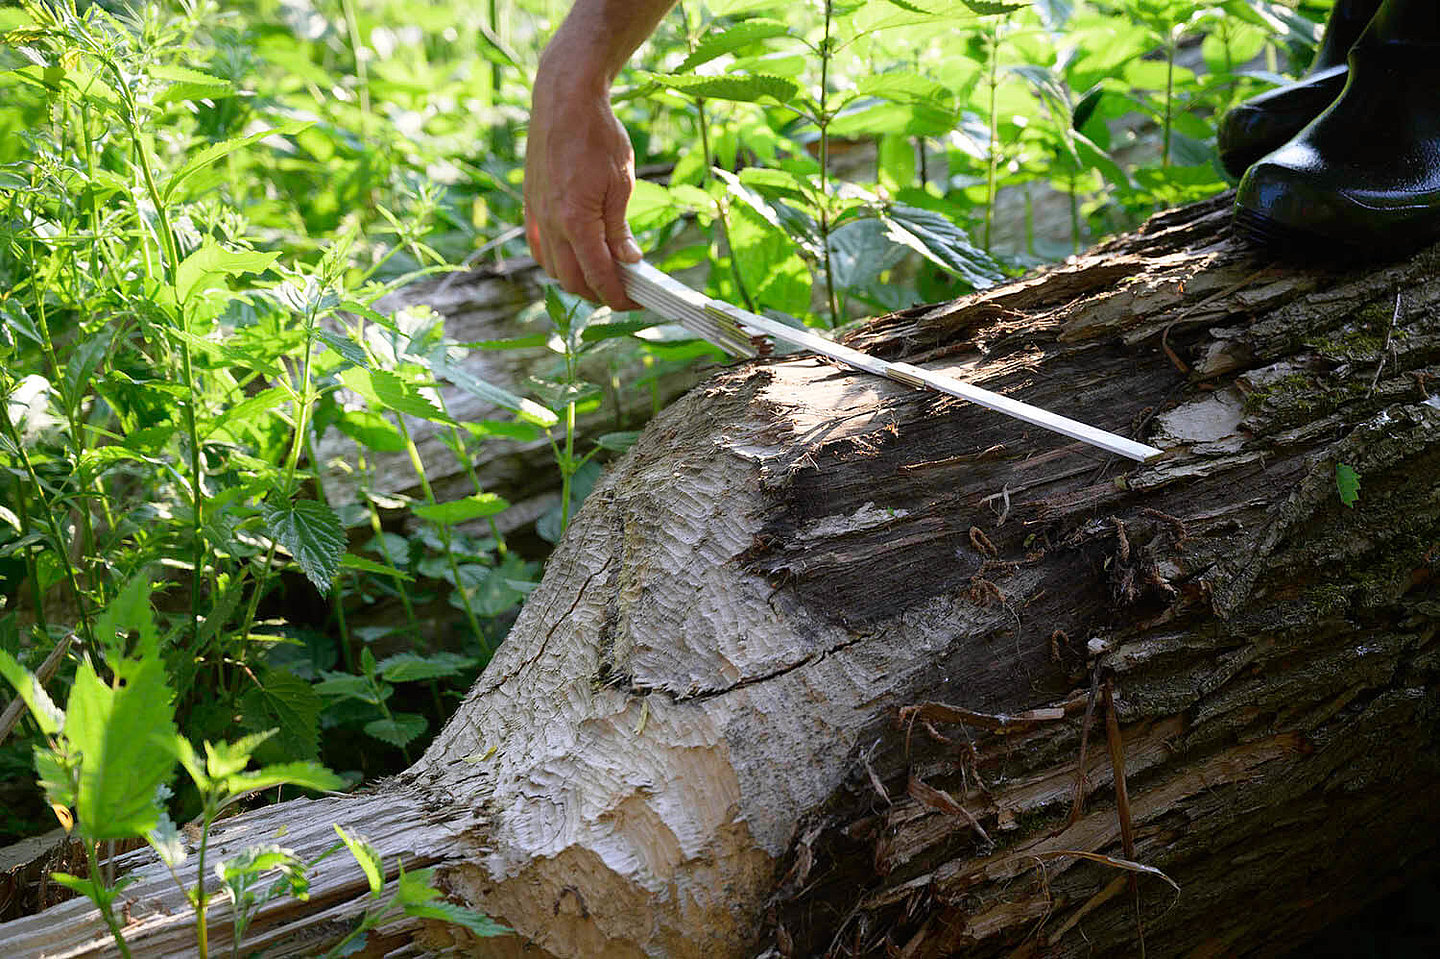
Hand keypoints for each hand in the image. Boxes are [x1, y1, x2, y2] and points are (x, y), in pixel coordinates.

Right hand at [524, 50, 642, 310]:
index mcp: (576, 221)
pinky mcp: (530, 204)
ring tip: (603, 275)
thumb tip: (628, 262)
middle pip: (572, 281)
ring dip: (577, 280)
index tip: (637, 302)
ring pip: (553, 269)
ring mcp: (537, 215)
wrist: (565, 100)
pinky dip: (555, 262)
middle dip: (599, 294)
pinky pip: (538, 248)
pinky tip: (572, 258)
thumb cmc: (599, 135)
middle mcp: (551, 224)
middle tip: (624, 292)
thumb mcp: (622, 183)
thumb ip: (619, 229)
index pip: (598, 276)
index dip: (618, 297)